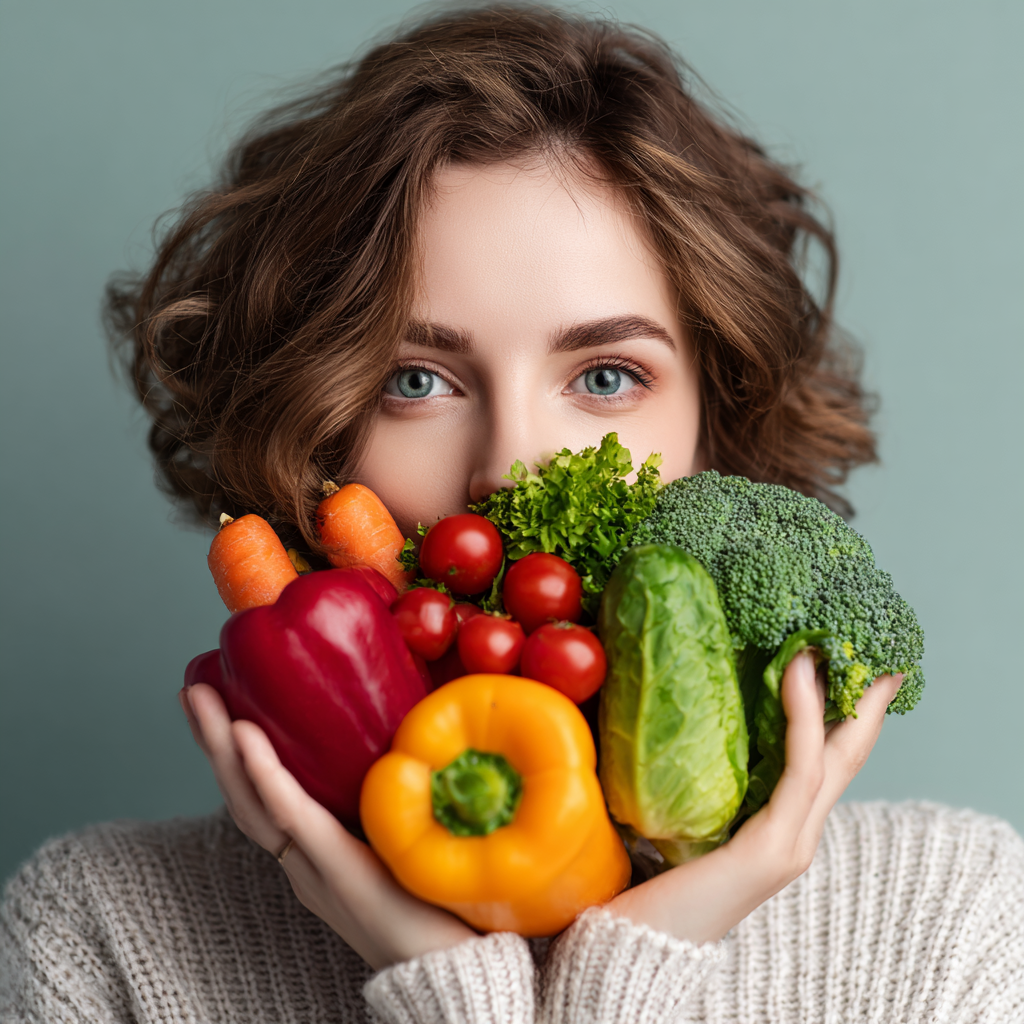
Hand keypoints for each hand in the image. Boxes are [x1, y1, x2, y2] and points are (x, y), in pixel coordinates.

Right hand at [180, 683, 474, 968]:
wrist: (460, 973)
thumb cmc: (445, 904)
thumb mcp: (411, 836)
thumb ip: (400, 798)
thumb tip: (420, 734)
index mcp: (319, 851)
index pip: (266, 793)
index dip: (240, 749)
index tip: (225, 699)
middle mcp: (305, 860)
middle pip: (245, 793)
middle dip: (214, 740)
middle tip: (193, 686)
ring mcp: (316, 866)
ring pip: (255, 800)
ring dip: (223, 746)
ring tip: (201, 698)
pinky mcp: (338, 869)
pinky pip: (293, 818)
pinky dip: (266, 776)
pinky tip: (247, 737)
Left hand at [605, 652, 901, 944]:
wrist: (630, 946)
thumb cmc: (641, 880)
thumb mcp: (675, 814)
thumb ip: (691, 776)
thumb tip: (673, 712)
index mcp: (774, 829)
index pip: (823, 763)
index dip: (844, 714)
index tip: (848, 662)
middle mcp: (792, 837)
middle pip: (847, 757)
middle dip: (868, 703)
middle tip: (882, 653)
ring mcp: (788, 846)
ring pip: (835, 757)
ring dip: (843, 697)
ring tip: (834, 644)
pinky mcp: (772, 849)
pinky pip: (800, 770)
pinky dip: (804, 718)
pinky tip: (796, 673)